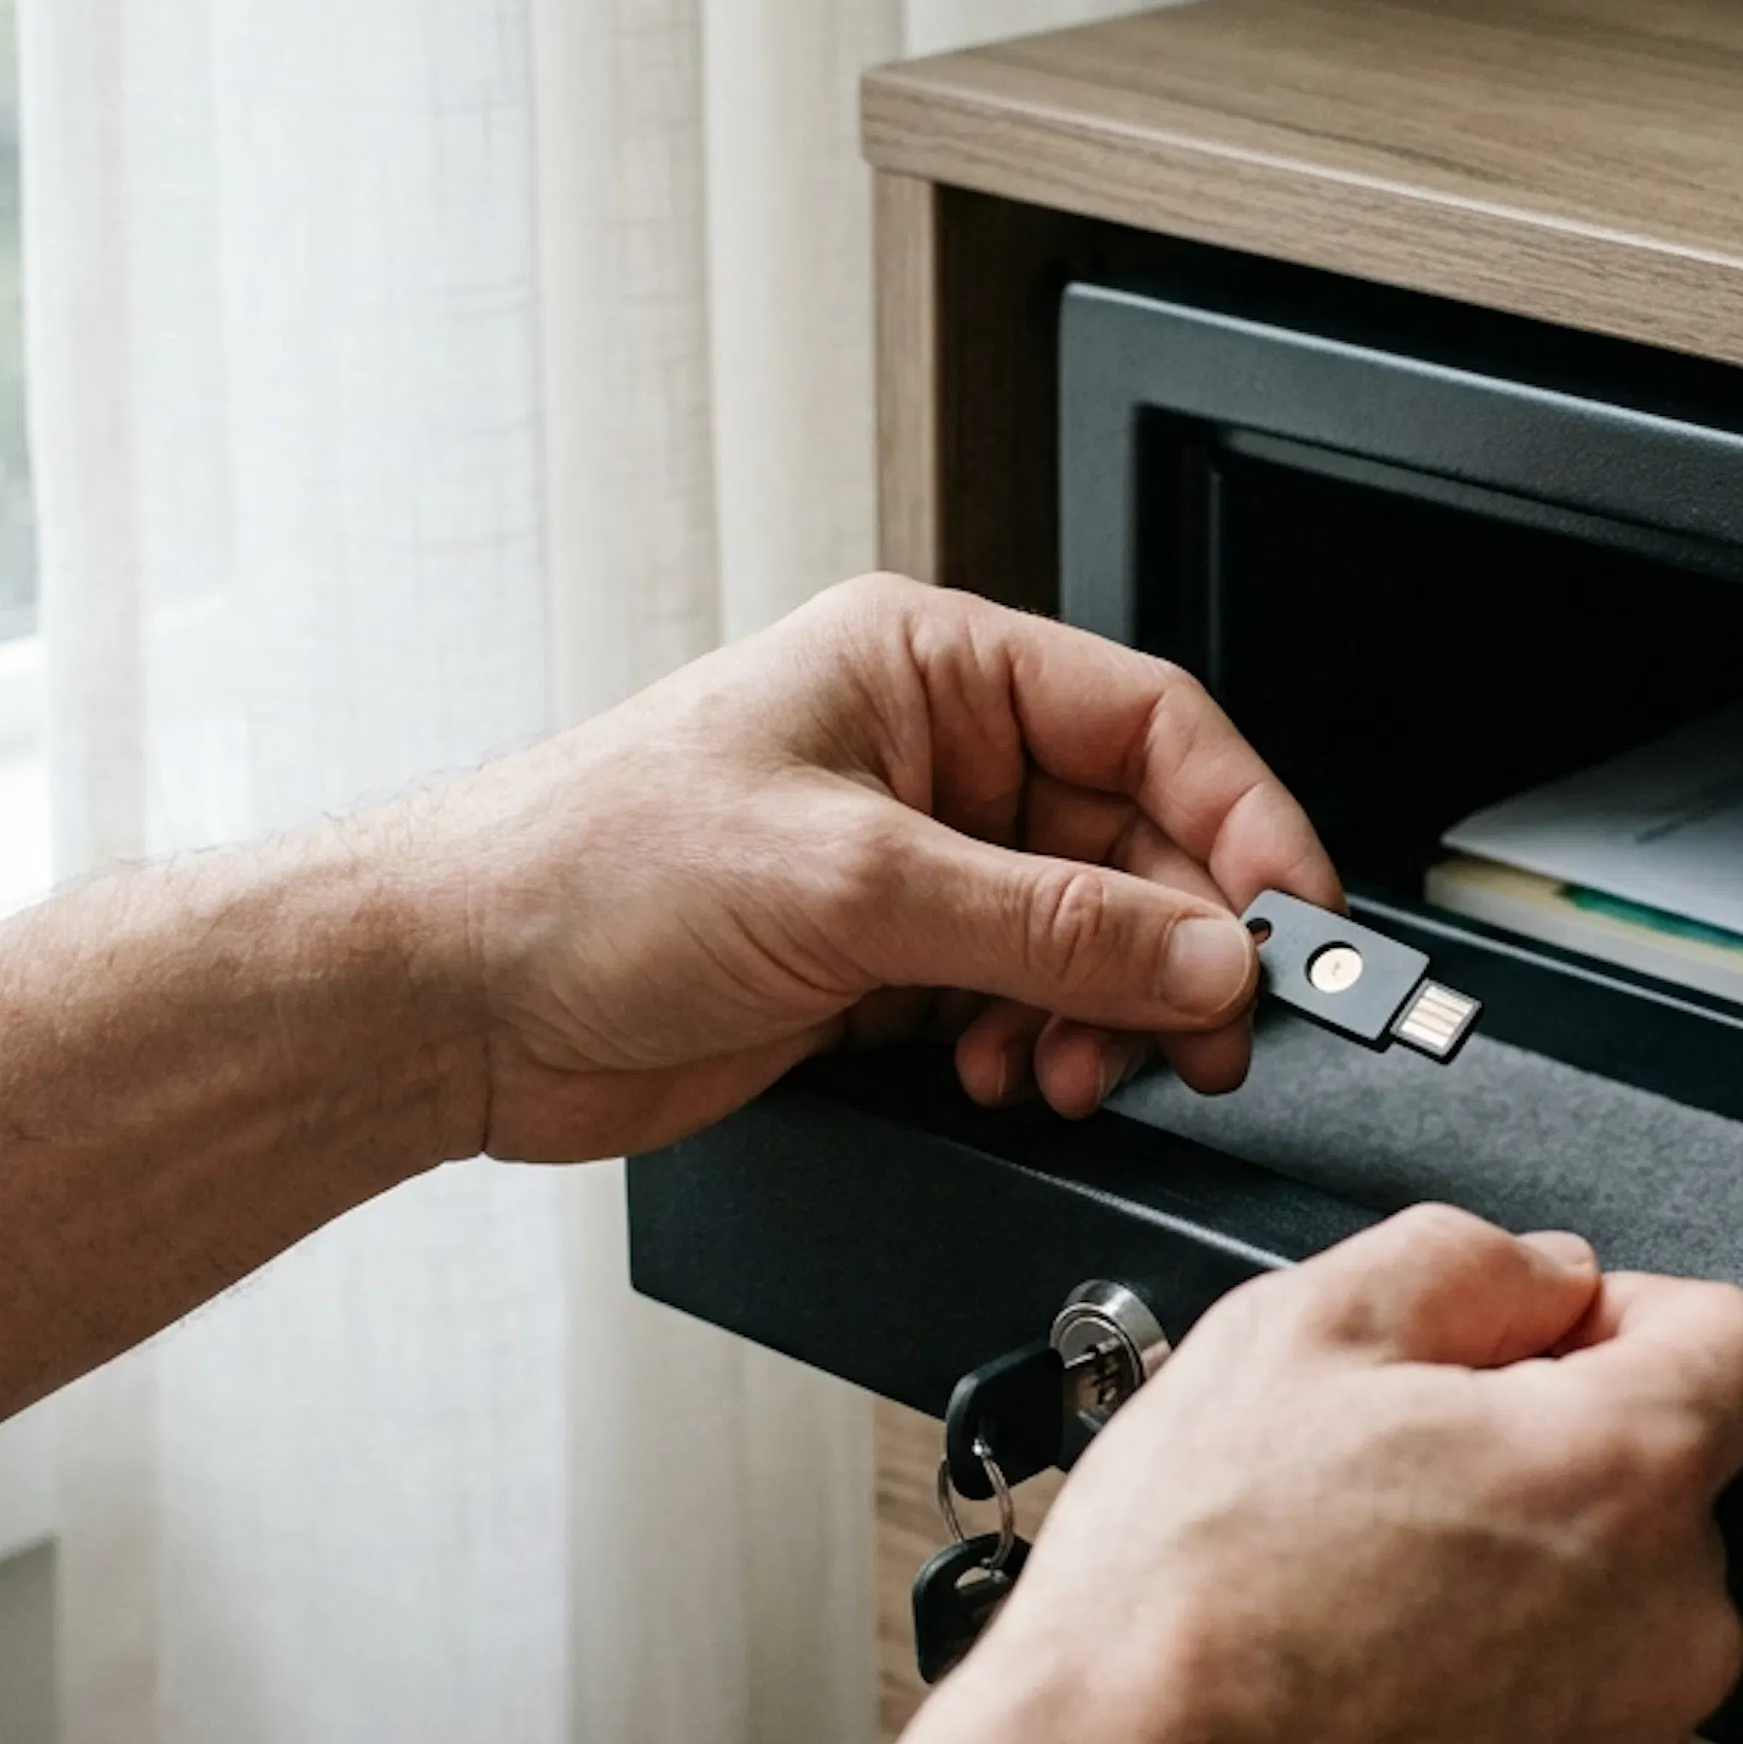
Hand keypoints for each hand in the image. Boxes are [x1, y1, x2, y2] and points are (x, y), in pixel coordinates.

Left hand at [358, 575, 1340, 1161]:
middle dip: (1171, 948)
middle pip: (1133, 848)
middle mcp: (929, 757)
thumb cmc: (583, 871)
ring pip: (1084, 939)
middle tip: (1204, 1033)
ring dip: (1099, 1015)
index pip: (1149, 726)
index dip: (1242, 825)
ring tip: (1070, 1067)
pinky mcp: (878, 966)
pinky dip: (1034, 1050)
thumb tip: (1200, 955)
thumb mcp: (852, 884)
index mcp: (928, 667)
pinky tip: (1002, 1076)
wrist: (451, 1000)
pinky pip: (1018, 1004)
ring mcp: (907, 866)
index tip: (1291, 925)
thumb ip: (1049, 927)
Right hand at [803, 1206, 1742, 1743]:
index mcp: (1621, 1475)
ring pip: (1618, 1629)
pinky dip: (1499, 1720)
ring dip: (1528, 1602)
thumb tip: (1542, 1273)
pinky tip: (1375, 1705)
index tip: (1558, 1339)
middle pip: (1667, 1495)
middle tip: (1401, 1482)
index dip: (1639, 1315)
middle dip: (1555, 1465)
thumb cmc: (1182, 1613)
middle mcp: (1667, 1632)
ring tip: (1366, 1609)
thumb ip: (1464, 1261)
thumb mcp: (1292, 1334)